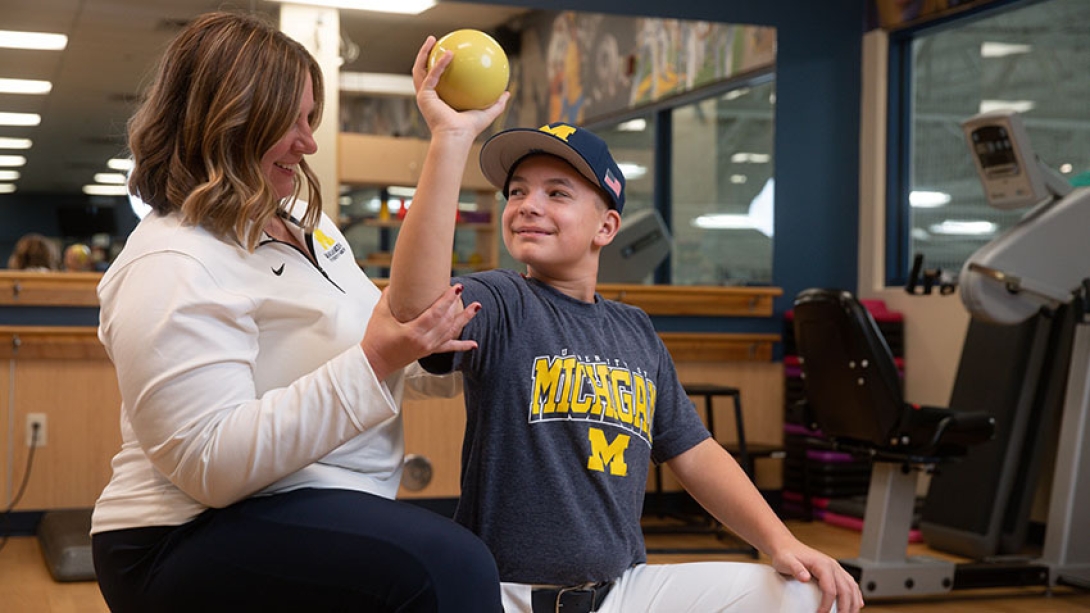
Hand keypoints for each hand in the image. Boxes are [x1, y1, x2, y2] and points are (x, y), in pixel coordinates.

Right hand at [361, 284, 480, 380]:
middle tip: (462, 289)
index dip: (447, 300)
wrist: (374, 363)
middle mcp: (424, 342)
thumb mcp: (379, 314)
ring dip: (464, 319)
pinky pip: (448, 348)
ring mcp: (428, 348)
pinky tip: (474, 344)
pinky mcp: (428, 352)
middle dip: (456, 304)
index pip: (436, 314)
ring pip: (451, 332)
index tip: (456, 288)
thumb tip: (397, 282)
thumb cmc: (375, 339)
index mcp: (412, 333)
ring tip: (476, 307)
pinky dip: (462, 345)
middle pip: (446, 321)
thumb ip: (388, 296)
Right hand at [411, 36, 508, 140]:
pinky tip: (449, 54)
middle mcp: (428, 97)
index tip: (445, 53)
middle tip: (434, 42)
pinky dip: (439, 64)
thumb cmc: (469, 130)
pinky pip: (432, 75)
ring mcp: (424, 96)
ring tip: (432, 39)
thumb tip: (507, 92)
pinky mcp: (424, 96)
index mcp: (438, 100)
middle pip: (423, 71)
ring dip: (424, 53)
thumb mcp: (487, 113)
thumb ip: (496, 103)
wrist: (456, 137)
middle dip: (425, 54)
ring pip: (419, 69)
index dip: (437, 66)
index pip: (435, 80)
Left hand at [771, 542, 863, 612]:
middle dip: (845, 608)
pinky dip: (856, 595)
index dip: (827, 604)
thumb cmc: (786, 554)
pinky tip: (857, 604)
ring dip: (853, 603)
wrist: (786, 545)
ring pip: (852, 587)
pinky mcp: (835, 571)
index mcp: (822, 564)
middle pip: (846, 590)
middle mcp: (833, 566)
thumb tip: (805, 578)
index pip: (830, 588)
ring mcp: (835, 568)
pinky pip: (850, 583)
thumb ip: (795, 569)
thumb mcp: (785, 561)